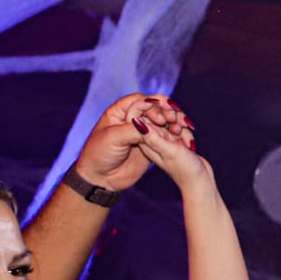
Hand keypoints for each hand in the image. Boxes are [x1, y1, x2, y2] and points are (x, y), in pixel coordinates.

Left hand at [70, 94, 191, 192]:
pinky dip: (174, 134)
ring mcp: (142, 132)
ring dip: (173, 122)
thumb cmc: (99, 154)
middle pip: (154, 109)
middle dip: (166, 112)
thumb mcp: (114, 138)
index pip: (140, 101)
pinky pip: (164, 136)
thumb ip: (133, 129)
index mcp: (119, 112)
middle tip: (174, 120)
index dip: (153, 105)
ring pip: (162, 121)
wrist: (100, 178)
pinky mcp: (150, 145)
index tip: (160, 118)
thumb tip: (150, 124)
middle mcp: (132, 119)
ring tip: (181, 127)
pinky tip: (182, 136)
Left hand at [134, 114, 216, 193]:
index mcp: (142, 139)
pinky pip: (176, 127)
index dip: (151, 107)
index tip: (165, 115)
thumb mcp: (165, 152)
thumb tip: (137, 121)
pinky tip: (189, 141)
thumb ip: (152, 137)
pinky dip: (184, 130)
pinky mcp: (172, 142)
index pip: (139, 113)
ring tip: (184, 130)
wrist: (198, 184)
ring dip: (178, 121)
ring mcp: (161, 139)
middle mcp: (148, 137)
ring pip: (167, 119)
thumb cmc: (183, 171)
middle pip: (155, 113)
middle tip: (176, 120)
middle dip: (168, 113)